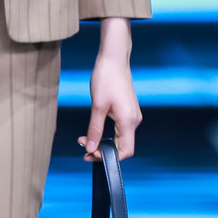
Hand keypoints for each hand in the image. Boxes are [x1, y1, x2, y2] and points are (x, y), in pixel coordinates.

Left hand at [77, 19, 141, 161]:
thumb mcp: (97, 106)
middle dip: (102, 150)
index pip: (125, 151)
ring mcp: (132, 115)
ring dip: (102, 142)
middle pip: (122, 147)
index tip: (90, 155)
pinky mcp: (127, 111)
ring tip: (84, 139)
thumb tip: (90, 148)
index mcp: (129, 121)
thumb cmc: (106, 78)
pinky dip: (106, 134)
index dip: (108, 158)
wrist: (114, 59)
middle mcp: (134, 120)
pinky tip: (94, 130)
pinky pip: (119, 129)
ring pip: (119, 138)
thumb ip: (94, 129)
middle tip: (83, 147)